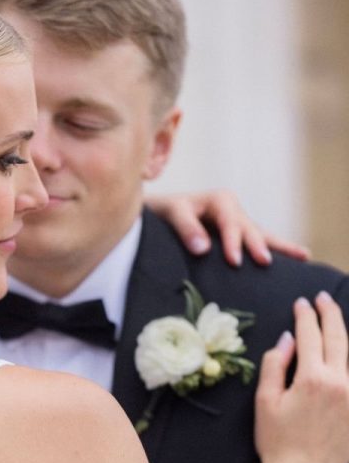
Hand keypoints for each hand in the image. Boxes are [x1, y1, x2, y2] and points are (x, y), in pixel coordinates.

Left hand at [145, 189, 309, 266]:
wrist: (160, 214)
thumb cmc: (164, 213)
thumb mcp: (172, 214)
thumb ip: (186, 228)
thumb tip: (202, 248)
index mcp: (219, 201)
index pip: (229, 222)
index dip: (232, 241)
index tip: (234, 261)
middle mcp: (233, 211)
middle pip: (250, 229)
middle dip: (257, 245)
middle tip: (264, 262)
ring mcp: (239, 224)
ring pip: (261, 235)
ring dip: (280, 246)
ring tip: (302, 255)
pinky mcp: (239, 237)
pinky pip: (259, 242)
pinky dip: (277, 249)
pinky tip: (300, 257)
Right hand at [256, 292, 348, 462]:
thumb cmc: (277, 442)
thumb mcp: (266, 402)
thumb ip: (275, 365)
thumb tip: (287, 339)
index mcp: (312, 378)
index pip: (310, 336)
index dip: (305, 316)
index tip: (301, 304)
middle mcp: (340, 381)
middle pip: (338, 337)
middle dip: (329, 315)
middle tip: (322, 299)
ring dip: (343, 334)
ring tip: (335, 321)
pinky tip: (346, 354)